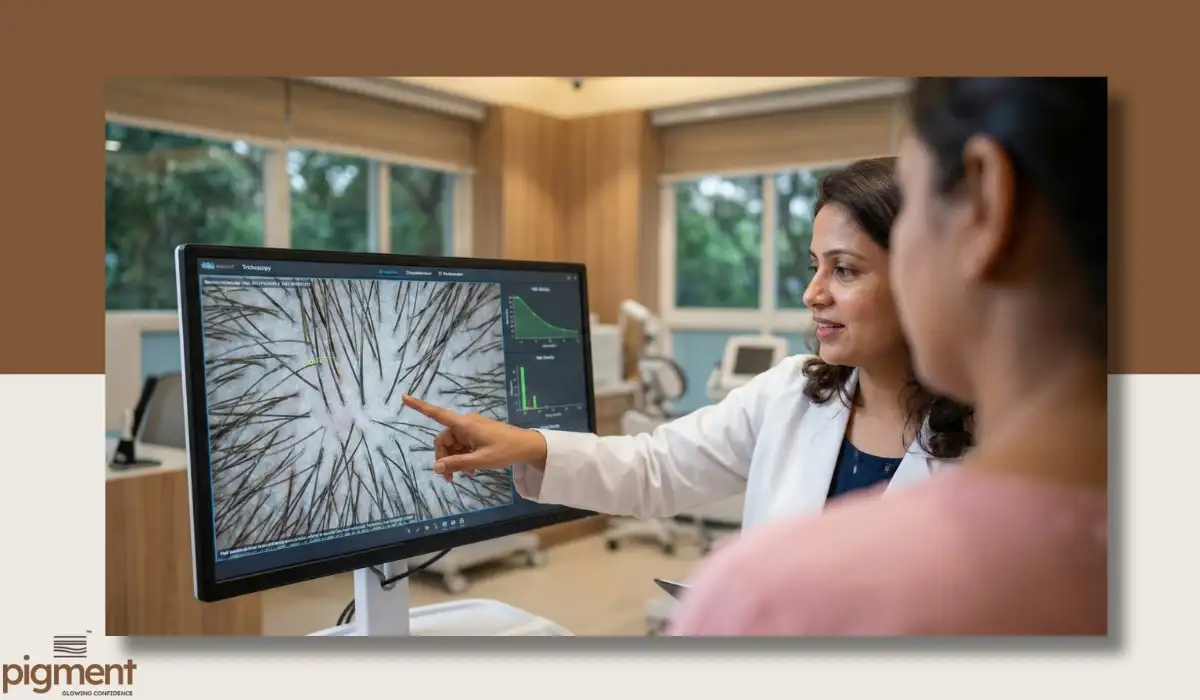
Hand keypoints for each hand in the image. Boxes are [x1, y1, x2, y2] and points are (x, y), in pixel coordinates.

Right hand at [402, 394, 547, 480]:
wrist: (528, 446)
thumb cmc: (506, 450)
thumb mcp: (481, 460)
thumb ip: (457, 463)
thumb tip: (435, 467)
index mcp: (464, 424)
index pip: (437, 414)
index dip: (420, 406)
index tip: (404, 397)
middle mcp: (465, 423)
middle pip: (444, 440)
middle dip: (444, 458)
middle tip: (449, 479)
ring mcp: (471, 429)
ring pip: (453, 445)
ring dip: (455, 460)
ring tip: (464, 476)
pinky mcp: (477, 434)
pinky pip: (463, 446)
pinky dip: (463, 457)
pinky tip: (471, 470)